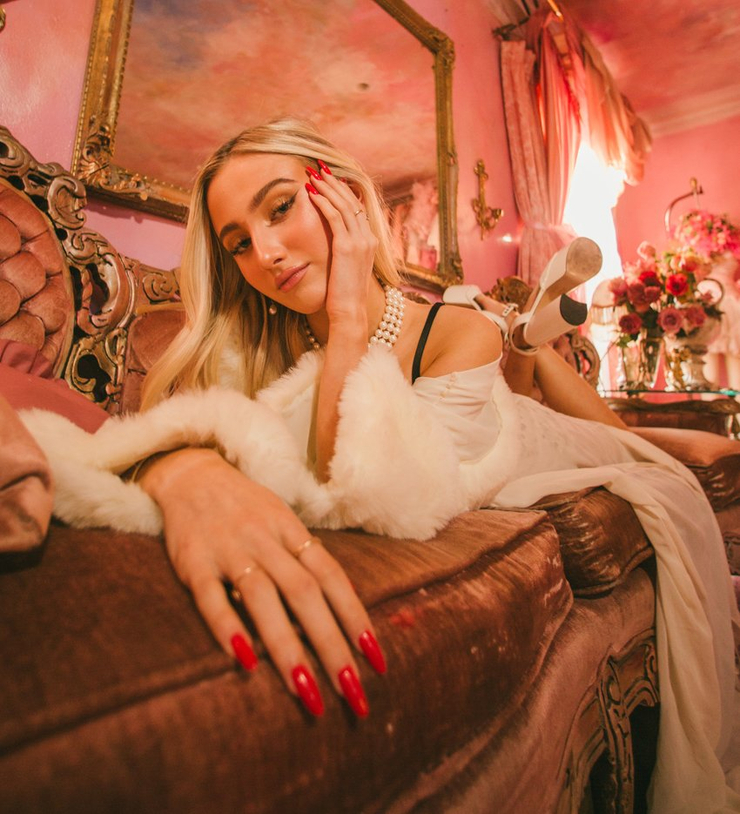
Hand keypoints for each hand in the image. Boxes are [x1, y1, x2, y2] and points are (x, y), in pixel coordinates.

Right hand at [139, 447, 384, 716]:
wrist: (191, 472)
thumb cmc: (245, 506)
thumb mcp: (283, 522)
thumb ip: (307, 560)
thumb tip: (346, 604)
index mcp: (292, 531)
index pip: (332, 577)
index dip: (356, 617)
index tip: (376, 660)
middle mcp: (265, 540)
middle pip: (305, 594)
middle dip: (331, 645)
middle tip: (351, 692)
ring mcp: (229, 550)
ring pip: (263, 599)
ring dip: (286, 648)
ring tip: (306, 692)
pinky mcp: (193, 562)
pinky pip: (210, 597)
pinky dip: (226, 627)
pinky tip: (243, 660)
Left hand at [306, 162, 377, 329]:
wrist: (349, 311)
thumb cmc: (344, 295)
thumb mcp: (346, 268)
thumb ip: (344, 251)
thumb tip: (332, 241)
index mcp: (370, 241)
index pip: (357, 207)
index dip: (343, 190)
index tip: (328, 178)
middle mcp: (368, 238)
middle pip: (352, 200)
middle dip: (334, 182)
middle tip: (319, 167)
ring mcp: (360, 242)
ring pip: (344, 204)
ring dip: (327, 187)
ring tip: (312, 174)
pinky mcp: (347, 247)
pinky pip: (335, 217)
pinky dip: (323, 202)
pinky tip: (311, 194)